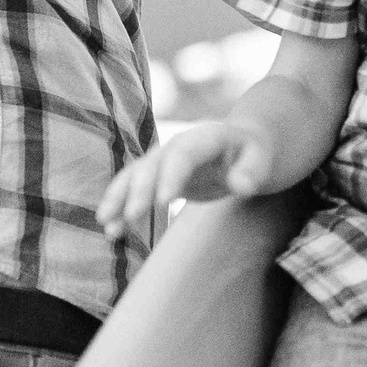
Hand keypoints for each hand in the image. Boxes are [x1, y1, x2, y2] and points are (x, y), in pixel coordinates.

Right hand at [97, 121, 273, 239]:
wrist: (238, 145)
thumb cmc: (253, 154)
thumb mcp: (260, 159)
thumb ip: (252, 171)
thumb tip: (242, 186)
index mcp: (203, 138)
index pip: (183, 156)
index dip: (172, 176)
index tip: (164, 202)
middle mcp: (176, 146)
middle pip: (152, 166)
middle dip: (139, 191)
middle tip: (130, 216)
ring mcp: (162, 160)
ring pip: (134, 176)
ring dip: (119, 199)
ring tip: (106, 224)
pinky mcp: (156, 176)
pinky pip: (132, 189)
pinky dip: (120, 206)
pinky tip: (111, 228)